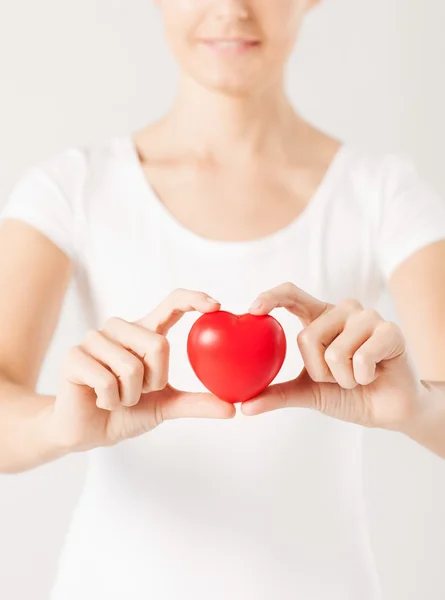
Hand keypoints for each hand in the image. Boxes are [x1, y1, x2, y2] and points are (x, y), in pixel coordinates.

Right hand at [49, 289, 234, 451]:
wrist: (88, 432)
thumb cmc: (127, 411)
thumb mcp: (166, 406)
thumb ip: (197, 404)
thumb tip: (232, 410)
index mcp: (145, 333)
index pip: (171, 304)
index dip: (193, 299)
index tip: (215, 305)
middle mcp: (120, 329)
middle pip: (158, 344)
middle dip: (155, 381)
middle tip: (139, 392)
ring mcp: (94, 339)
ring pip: (131, 366)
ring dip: (130, 395)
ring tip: (118, 397)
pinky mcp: (74, 355)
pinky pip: (106, 381)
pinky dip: (110, 401)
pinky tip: (101, 400)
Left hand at [242, 282, 423, 430]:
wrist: (387, 410)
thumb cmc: (347, 393)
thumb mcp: (307, 393)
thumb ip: (277, 394)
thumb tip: (245, 406)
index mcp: (319, 317)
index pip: (291, 295)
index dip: (271, 296)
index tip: (253, 310)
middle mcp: (342, 310)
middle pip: (307, 337)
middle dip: (319, 372)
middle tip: (337, 377)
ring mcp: (367, 317)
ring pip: (335, 352)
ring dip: (343, 378)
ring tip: (357, 376)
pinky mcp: (390, 330)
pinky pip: (362, 358)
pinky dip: (363, 378)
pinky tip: (374, 375)